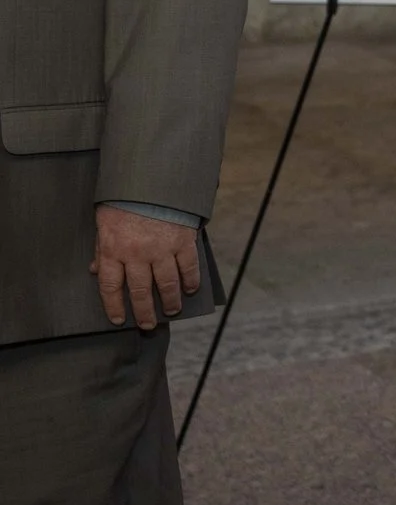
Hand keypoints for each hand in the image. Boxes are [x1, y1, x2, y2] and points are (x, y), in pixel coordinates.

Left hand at [91, 205, 200, 329]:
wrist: (151, 180)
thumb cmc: (124, 202)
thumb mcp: (104, 224)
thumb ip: (101, 249)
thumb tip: (96, 270)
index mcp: (113, 250)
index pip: (110, 287)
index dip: (114, 305)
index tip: (119, 319)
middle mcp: (136, 254)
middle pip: (139, 290)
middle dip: (144, 311)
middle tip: (148, 324)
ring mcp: (161, 249)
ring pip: (166, 283)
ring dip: (170, 300)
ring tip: (172, 310)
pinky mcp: (182, 241)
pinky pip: (188, 266)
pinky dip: (191, 280)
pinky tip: (191, 289)